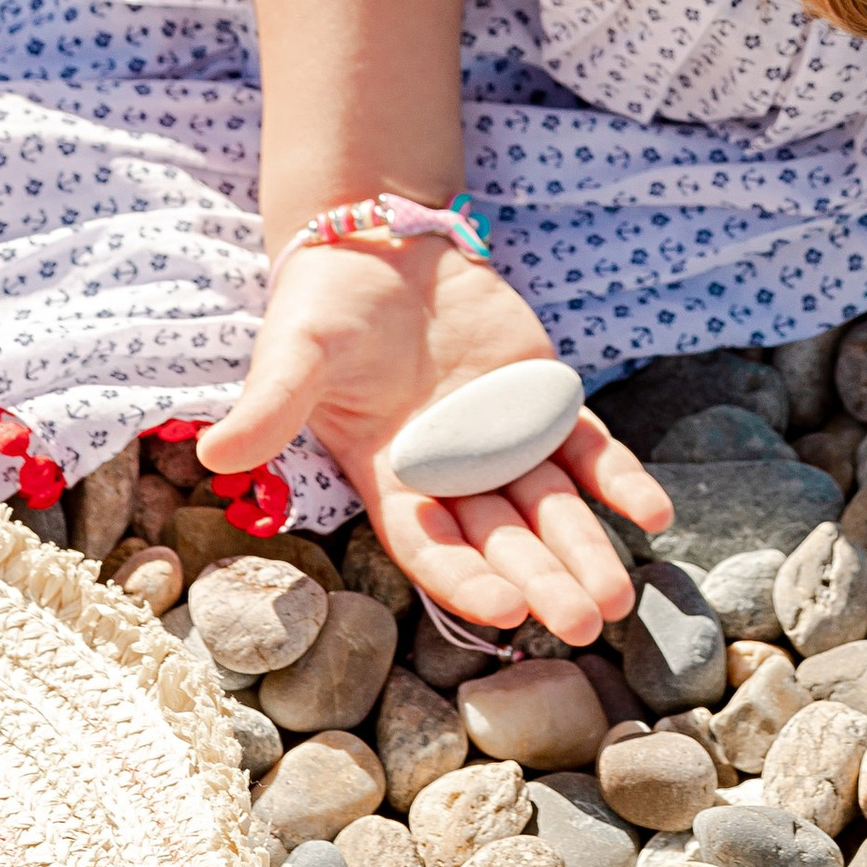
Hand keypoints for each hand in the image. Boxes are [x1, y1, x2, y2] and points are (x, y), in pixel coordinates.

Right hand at [195, 242, 672, 641]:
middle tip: (588, 624)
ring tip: (621, 597)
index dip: (466, 580)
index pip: (431, 544)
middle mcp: (450, 470)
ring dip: (586, 549)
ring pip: (551, 507)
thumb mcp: (293, 353)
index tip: (507, 610)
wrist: (380, 243)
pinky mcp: (539, 397)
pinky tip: (654, 512)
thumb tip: (213, 451)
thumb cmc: (324, 307)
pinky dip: (619, 479)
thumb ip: (269, 404)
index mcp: (389, 477)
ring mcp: (500, 437)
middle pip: (503, 540)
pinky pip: (587, 446)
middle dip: (543, 582)